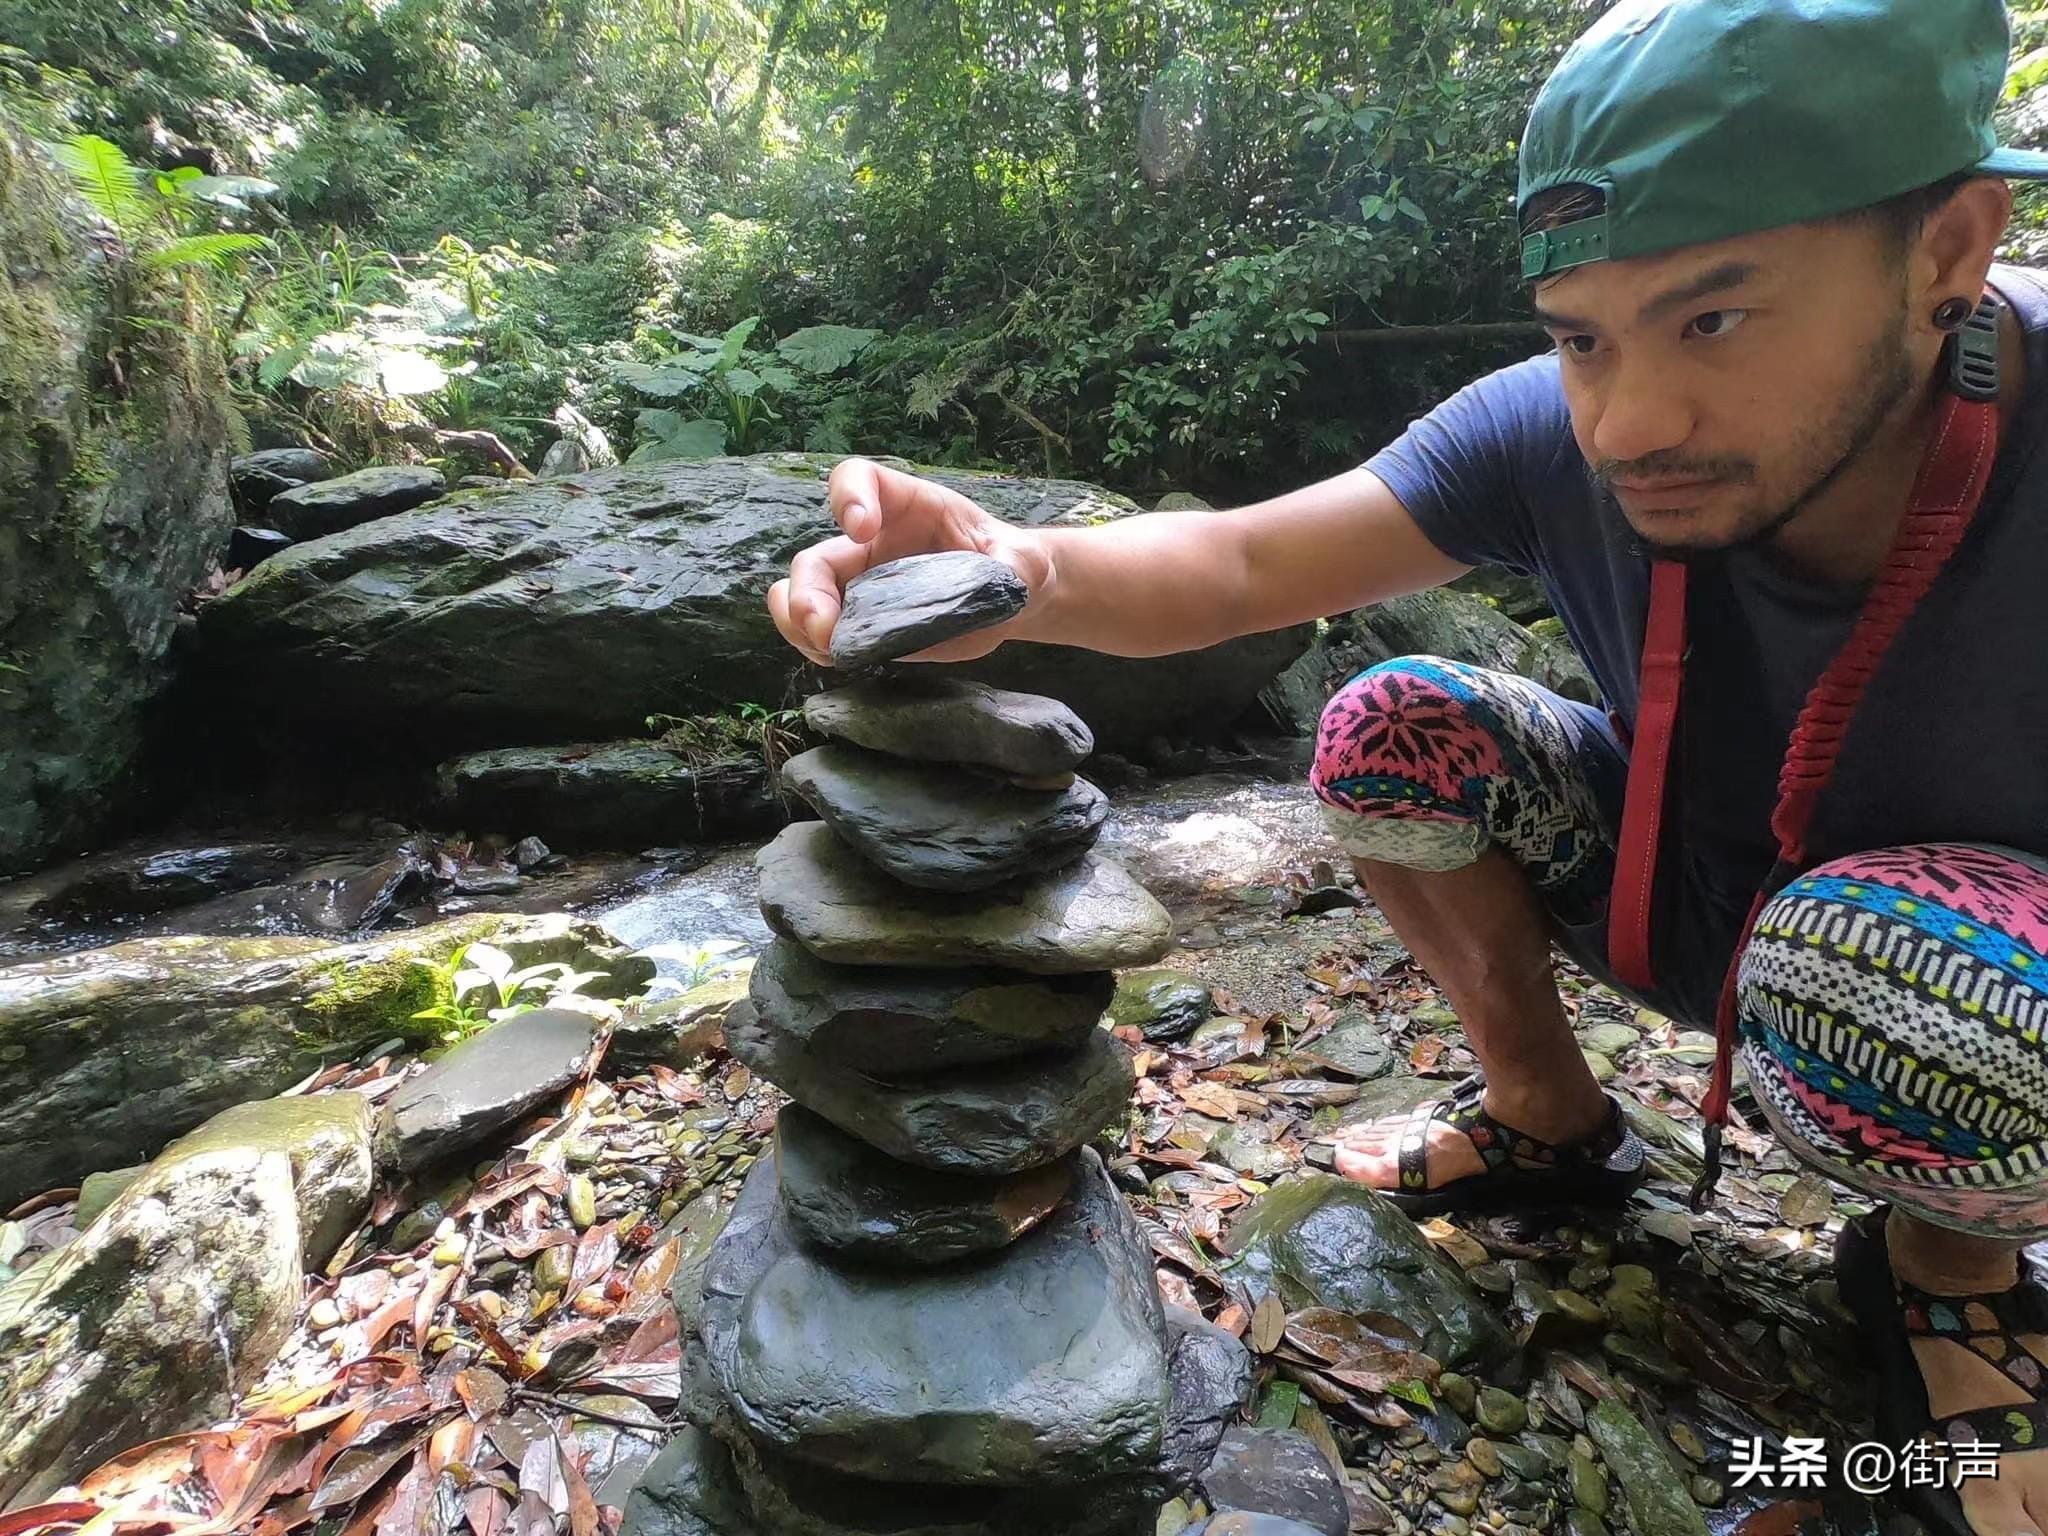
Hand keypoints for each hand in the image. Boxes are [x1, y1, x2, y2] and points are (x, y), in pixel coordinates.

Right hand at [767, 457, 1055, 666]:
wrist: (1006, 601)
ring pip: (802, 598)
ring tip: (825, 646)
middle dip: (808, 592)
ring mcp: (859, 588)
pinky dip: (817, 649)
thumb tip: (1007, 580)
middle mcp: (870, 545)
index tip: (861, 528)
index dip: (848, 497)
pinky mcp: (863, 626)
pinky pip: (821, 636)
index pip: (858, 479)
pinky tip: (838, 657)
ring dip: (800, 625)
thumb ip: (1015, 563)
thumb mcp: (1022, 558)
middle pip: (814, 557)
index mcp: (906, 507)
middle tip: (824, 627)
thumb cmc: (1009, 564)